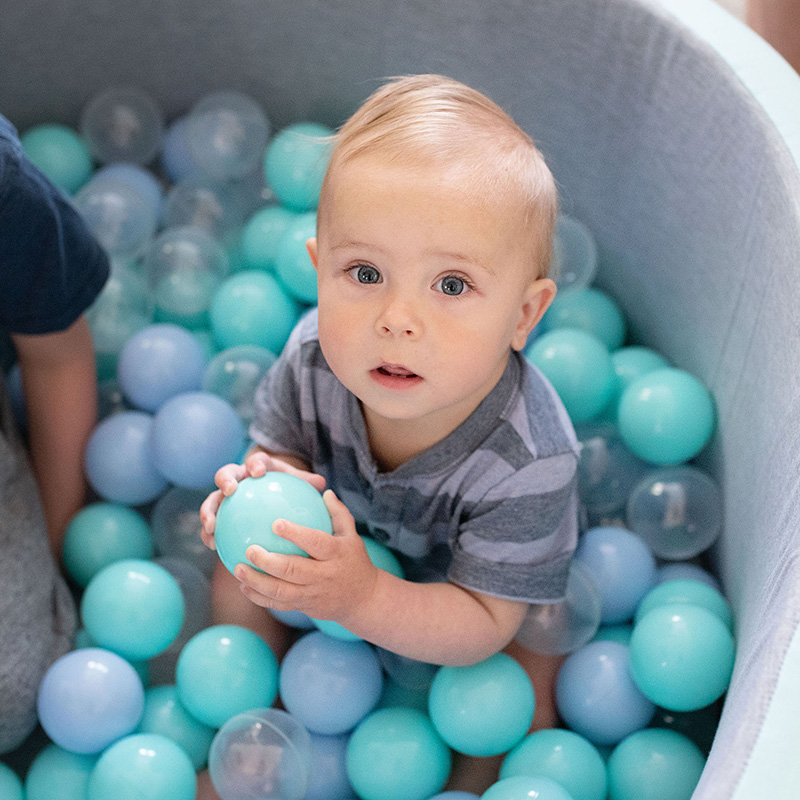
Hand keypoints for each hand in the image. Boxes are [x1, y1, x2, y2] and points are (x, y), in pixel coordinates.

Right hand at [199, 450, 325, 548]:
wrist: (269, 494)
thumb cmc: (287, 489)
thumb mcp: (297, 484)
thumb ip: (306, 483)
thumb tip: (322, 484)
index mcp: (258, 467)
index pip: (256, 461)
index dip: (256, 463)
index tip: (259, 472)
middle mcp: (238, 477)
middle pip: (226, 474)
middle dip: (225, 480)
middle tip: (229, 490)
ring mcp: (225, 495)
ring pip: (213, 499)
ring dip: (208, 510)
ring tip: (211, 526)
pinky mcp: (218, 513)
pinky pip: (211, 522)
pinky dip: (209, 533)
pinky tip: (214, 546)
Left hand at [233, 490, 378, 625]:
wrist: (364, 599)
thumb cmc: (354, 560)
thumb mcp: (352, 535)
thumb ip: (338, 513)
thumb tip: (323, 491)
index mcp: (336, 554)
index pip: (315, 542)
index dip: (296, 534)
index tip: (276, 523)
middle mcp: (324, 575)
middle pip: (293, 570)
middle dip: (268, 562)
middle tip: (249, 550)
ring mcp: (313, 594)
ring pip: (281, 591)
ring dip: (257, 582)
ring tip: (237, 569)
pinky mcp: (305, 607)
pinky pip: (279, 604)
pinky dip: (260, 597)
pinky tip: (244, 587)